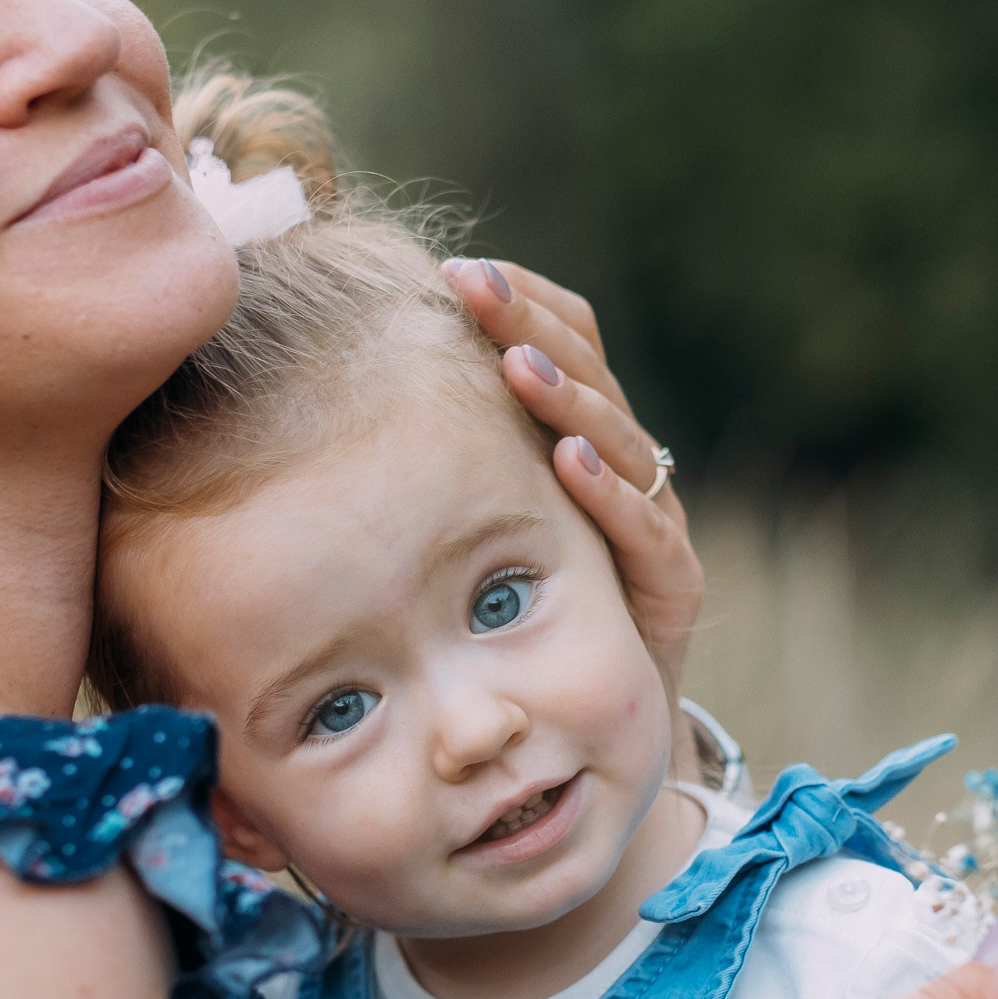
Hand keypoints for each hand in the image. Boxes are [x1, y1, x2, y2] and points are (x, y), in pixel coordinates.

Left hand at [444, 258, 702, 690]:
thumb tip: (327, 390)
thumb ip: (433, 461)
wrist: (580, 728)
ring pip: (620, 441)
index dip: (524, 298)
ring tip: (518, 364)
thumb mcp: (467, 523)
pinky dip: (610, 495)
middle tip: (476, 286)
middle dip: (533, 323)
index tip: (457, 269)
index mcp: (581, 432)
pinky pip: (649, 532)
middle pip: (592, 372)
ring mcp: (653, 523)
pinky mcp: (670, 589)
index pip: (570, 338)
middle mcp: (621, 466)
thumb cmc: (509, 618)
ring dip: (569, 399)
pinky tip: (568, 462)